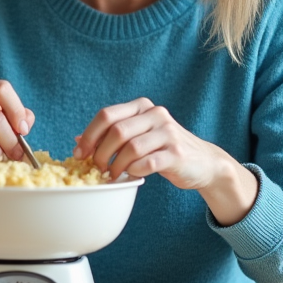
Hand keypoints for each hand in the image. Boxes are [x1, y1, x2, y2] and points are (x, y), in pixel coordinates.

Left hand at [72, 98, 257, 225]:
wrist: (204, 163)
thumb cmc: (164, 150)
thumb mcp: (139, 136)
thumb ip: (112, 135)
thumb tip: (78, 140)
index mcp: (142, 107)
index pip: (107, 114)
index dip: (89, 135)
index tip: (79, 153)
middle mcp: (156, 114)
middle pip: (116, 130)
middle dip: (100, 152)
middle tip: (95, 167)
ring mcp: (168, 133)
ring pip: (130, 148)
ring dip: (116, 165)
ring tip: (112, 175)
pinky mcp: (177, 154)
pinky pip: (147, 163)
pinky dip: (134, 171)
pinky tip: (131, 175)